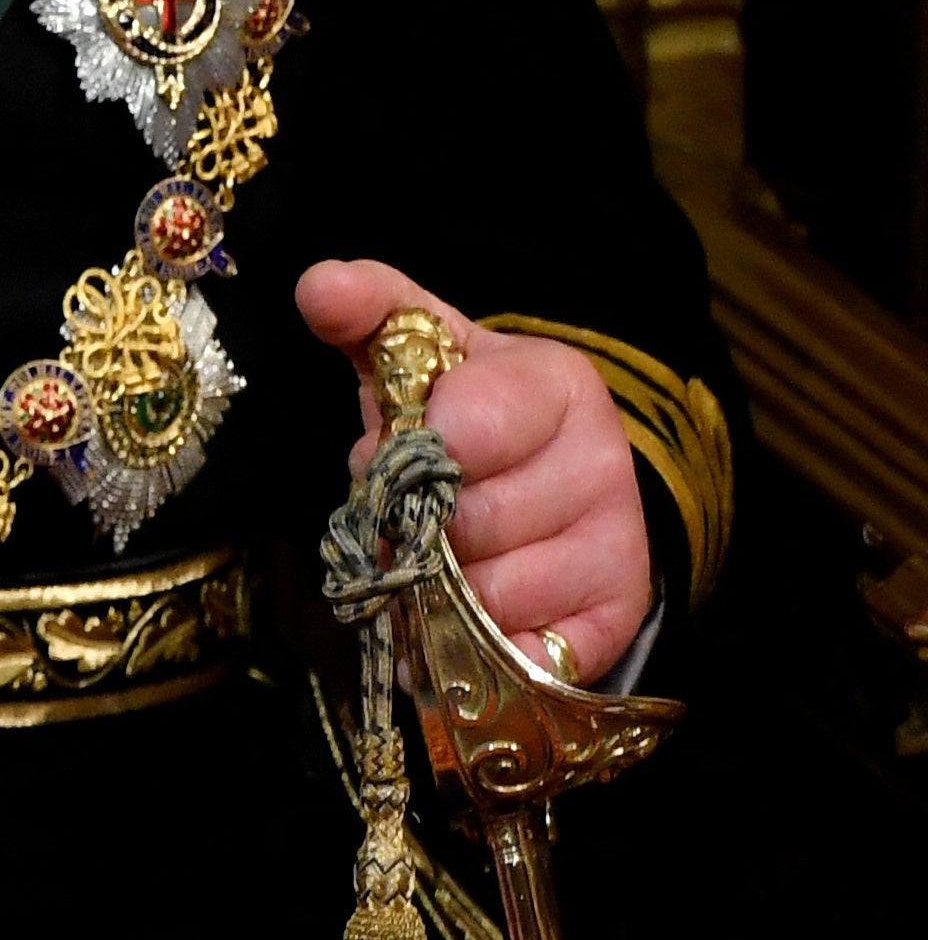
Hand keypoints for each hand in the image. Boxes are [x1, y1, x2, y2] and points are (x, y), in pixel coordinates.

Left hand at [300, 259, 649, 675]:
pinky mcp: (614, 618)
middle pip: (468, 522)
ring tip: (432, 557)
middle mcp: (604, 463)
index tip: (399, 443)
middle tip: (408, 508)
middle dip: (412, 523)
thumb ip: (370, 307)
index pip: (469, 427)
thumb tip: (320, 284)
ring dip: (433, 589)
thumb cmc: (464, 408)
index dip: (415, 446)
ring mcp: (618, 545)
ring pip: (487, 595)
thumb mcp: (421, 345)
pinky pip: (520, 655)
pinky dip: (468, 650)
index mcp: (557, 384)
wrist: (542, 474)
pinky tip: (453, 621)